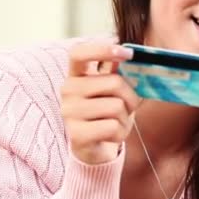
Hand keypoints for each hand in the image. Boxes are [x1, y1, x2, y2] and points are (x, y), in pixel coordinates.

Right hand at [61, 43, 140, 164]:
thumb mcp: (112, 90)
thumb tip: (131, 55)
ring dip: (126, 117)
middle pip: (114, 82)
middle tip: (128, 106)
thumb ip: (117, 72)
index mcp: (76, 74)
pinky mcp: (76, 134)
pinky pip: (113, 127)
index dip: (102, 49)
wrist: (95, 148)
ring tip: (116, 122)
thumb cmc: (107, 113)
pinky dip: (120, 133)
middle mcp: (68, 90)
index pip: (78, 53)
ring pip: (116, 106)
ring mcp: (69, 112)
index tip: (127, 53)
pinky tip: (111, 135)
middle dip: (131, 96)